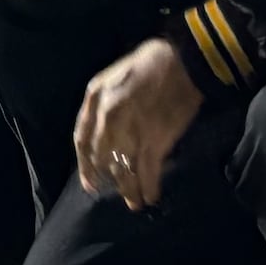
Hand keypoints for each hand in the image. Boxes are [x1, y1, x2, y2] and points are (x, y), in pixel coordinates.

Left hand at [71, 38, 201, 209]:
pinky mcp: (155, 140)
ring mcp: (130, 129)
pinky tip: (151, 197)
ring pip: (123, 170)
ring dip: (129, 190)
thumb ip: (104, 105)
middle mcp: (107, 115)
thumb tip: (105, 136)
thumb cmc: (150, 64)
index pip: (82, 139)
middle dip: (109, 180)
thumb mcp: (114, 76)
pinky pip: (147, 171)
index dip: (85, 165)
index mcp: (94, 97)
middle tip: (117, 193)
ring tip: (135, 204)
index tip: (90, 183)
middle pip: (102, 159)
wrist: (183, 61)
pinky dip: (148, 187)